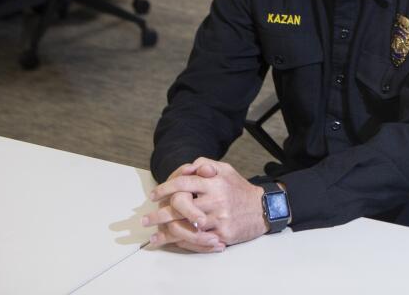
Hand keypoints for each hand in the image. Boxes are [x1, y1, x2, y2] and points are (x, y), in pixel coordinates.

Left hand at [145, 158, 267, 249]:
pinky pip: (199, 239)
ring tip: (154, 236)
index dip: (165, 188)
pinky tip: (172, 243)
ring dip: (166, 232)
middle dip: (159, 214)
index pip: (184, 183)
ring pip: (187, 226)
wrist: (263, 208)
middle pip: (180, 207)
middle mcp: (216, 199)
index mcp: (215, 182)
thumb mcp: (226, 170)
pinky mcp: (223, 234)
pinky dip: (183, 242)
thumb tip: (187, 167)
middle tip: (145, 219)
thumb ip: (205, 164)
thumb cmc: (239, 189)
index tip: (154, 195)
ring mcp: (219, 218)